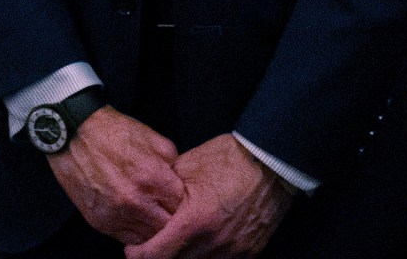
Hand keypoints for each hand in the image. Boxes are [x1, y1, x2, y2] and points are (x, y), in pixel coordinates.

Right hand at [47, 107, 185, 245]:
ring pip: (148, 238)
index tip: (184, 201)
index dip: (186, 205)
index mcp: (152, 177)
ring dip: (154, 229)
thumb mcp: (154, 140)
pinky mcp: (100, 222)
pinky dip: (135, 232)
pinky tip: (137, 219)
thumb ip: (173, 164)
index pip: (182, 207)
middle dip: (172, 220)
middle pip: (167, 227)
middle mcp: (134, 200)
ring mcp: (115, 214)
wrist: (74, 135)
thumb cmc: (114, 134)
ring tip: (154, 216)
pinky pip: (126, 239)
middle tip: (171, 211)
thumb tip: (182, 182)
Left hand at [127, 135, 291, 258]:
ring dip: (183, 258)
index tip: (134, 248)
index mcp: (195, 221)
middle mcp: (214, 243)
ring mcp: (234, 251)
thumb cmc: (230, 159)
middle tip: (151, 247)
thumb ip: (163, 193)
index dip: (137, 255)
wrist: (272, 161)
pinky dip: (206, 256)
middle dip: (158, 258)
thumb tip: (144, 207)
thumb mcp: (188, 168)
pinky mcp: (249, 252)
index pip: (155, 256)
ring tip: (178, 242)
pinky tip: (202, 242)